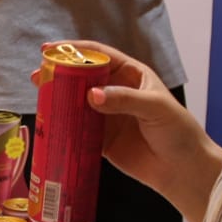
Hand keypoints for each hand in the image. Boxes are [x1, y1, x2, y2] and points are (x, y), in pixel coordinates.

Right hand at [37, 39, 207, 199]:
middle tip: (37, 75)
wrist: (184, 171)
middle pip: (81, 78)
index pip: (99, 55)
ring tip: (38, 98)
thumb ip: (124, 99)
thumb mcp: (155, 108)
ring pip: (75, 103)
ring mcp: (106, 117)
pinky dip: (62, 127)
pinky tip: (49, 124)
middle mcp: (115, 93)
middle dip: (59, 74)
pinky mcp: (100, 141)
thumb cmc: (178, 131)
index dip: (75, 50)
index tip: (51, 50)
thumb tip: (91, 95)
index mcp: (130, 76)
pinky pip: (77, 130)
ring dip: (57, 100)